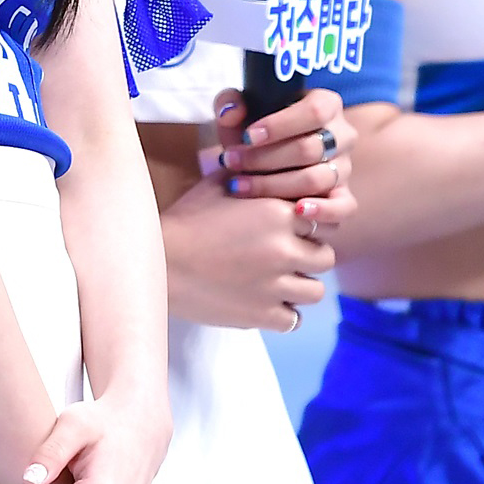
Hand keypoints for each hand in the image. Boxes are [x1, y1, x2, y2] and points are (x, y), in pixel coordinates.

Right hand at [161, 161, 344, 329]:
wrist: (158, 262)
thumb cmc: (185, 219)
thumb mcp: (217, 185)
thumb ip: (250, 175)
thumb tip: (265, 164)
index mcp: (278, 214)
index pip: (321, 220)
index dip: (308, 225)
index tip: (293, 229)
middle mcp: (284, 250)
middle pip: (325, 256)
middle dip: (308, 256)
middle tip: (286, 256)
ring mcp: (275, 286)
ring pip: (315, 291)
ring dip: (300, 285)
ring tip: (278, 281)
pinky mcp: (262, 316)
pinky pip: (293, 320)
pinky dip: (283, 313)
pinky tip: (264, 302)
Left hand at [213, 86, 353, 202]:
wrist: (266, 161)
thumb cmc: (257, 131)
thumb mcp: (241, 113)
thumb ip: (230, 103)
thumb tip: (230, 113)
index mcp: (326, 104)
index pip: (314, 112)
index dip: (280, 125)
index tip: (247, 137)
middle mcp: (342, 135)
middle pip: (310, 149)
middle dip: (265, 158)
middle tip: (232, 163)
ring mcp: (344, 168)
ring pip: (317, 179)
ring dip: (275, 185)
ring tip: (240, 186)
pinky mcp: (343, 198)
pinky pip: (344, 207)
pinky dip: (323, 210)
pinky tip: (297, 211)